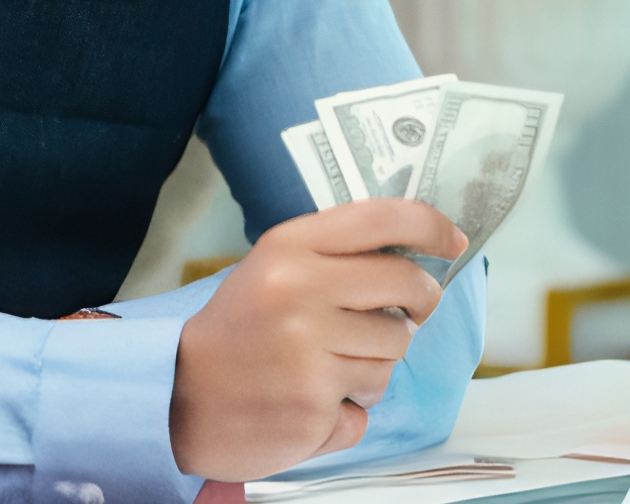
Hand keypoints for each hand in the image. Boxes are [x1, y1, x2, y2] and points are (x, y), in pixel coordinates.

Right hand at [169, 198, 466, 482]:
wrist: (176, 397)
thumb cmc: (235, 330)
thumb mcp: (272, 268)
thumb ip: (333, 256)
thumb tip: (415, 260)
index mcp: (290, 247)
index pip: (383, 218)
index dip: (431, 226)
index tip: (453, 242)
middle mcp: (302, 293)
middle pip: (407, 287)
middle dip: (420, 301)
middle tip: (409, 312)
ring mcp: (310, 354)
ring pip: (394, 352)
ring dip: (373, 363)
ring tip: (326, 365)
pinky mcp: (315, 409)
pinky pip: (368, 407)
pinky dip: (348, 410)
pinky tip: (311, 401)